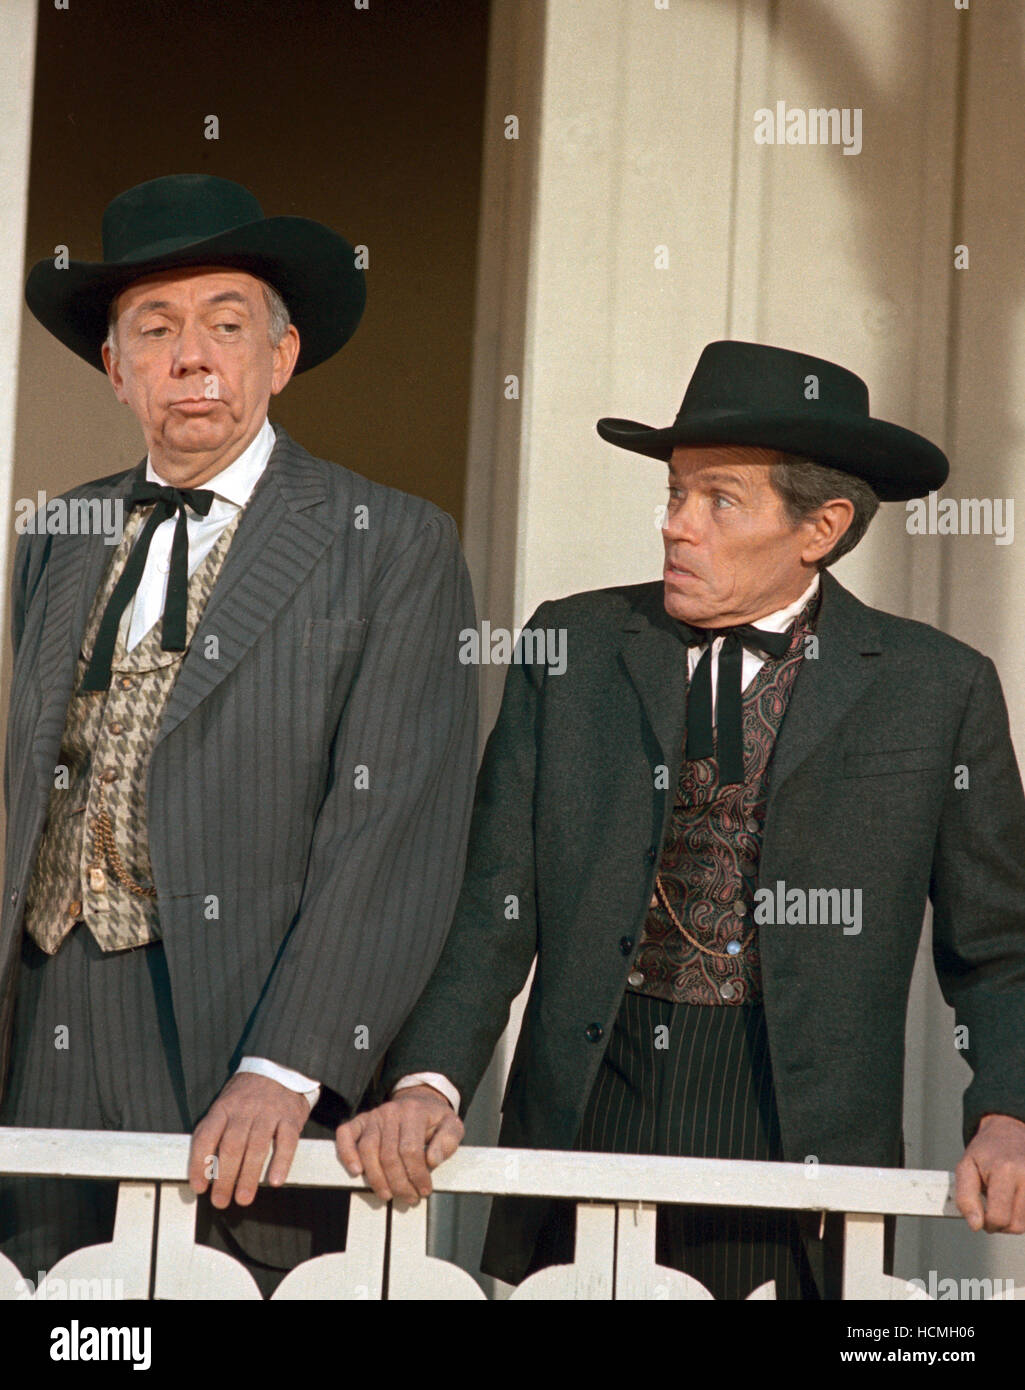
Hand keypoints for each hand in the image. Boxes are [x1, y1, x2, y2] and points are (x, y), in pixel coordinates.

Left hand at [188, 1072, 310, 1208]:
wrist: (280, 1067)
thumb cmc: (248, 1094)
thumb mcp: (226, 1103)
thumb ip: (215, 1130)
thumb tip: (202, 1168)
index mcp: (224, 1107)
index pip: (206, 1136)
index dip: (199, 1163)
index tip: (199, 1187)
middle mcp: (245, 1110)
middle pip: (231, 1146)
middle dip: (224, 1178)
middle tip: (221, 1201)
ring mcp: (269, 1112)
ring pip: (256, 1147)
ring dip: (249, 1176)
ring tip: (243, 1198)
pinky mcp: (290, 1117)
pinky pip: (286, 1142)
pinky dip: (281, 1162)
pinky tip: (275, 1180)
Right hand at [335, 1084, 463, 1203]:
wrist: (419, 1100)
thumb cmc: (435, 1119)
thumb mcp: (452, 1125)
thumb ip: (448, 1141)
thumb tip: (432, 1160)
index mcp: (414, 1112)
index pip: (410, 1150)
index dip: (417, 1175)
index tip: (424, 1190)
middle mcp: (391, 1112)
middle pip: (388, 1155)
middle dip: (399, 1183)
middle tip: (409, 1198)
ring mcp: (373, 1116)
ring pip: (368, 1150)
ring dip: (376, 1178)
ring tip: (388, 1195)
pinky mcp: (360, 1121)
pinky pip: (346, 1134)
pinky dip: (347, 1153)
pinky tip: (356, 1172)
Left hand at [955, 1113, 1024, 1232]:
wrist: (1009, 1132)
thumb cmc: (986, 1151)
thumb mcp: (966, 1167)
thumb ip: (965, 1198)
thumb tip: (975, 1225)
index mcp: (1004, 1171)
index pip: (999, 1217)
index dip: (986, 1223)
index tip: (982, 1215)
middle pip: (1016, 1225)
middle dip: (1000, 1224)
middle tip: (992, 1207)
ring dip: (1014, 1221)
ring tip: (1005, 1201)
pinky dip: (1024, 1215)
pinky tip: (1016, 1201)